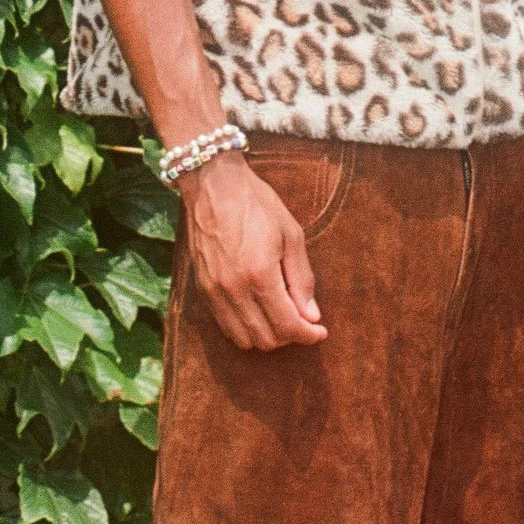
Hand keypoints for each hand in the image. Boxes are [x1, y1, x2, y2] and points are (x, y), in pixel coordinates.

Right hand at [180, 153, 327, 351]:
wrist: (212, 184)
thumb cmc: (256, 203)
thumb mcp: (290, 233)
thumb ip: (301, 277)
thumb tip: (311, 315)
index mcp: (260, 274)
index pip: (287, 326)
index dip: (308, 335)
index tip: (320, 331)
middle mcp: (234, 290)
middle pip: (266, 339)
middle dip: (290, 336)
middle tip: (304, 321)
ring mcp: (214, 292)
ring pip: (244, 339)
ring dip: (267, 336)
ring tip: (282, 317)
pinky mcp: (202, 289)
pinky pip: (225, 326)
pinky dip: (245, 329)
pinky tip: (258, 311)